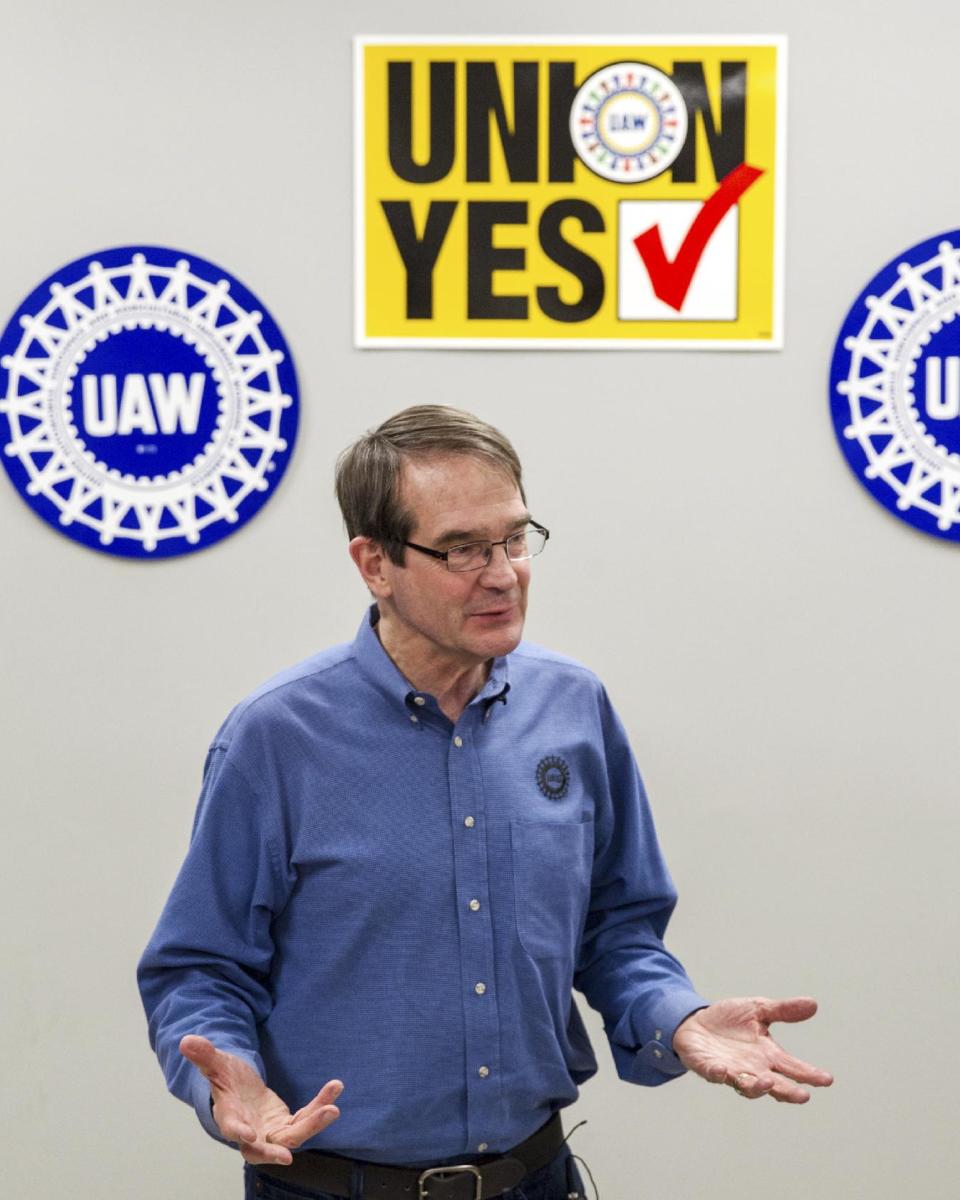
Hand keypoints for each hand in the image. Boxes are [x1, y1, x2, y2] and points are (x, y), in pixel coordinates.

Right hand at [180, 1035, 342, 1164]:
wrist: (239, 1089)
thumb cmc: (225, 1079)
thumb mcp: (216, 1064)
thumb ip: (205, 1056)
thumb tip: (186, 1040)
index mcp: (231, 1118)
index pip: (233, 1129)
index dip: (239, 1133)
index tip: (250, 1134)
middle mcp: (252, 1132)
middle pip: (265, 1147)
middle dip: (280, 1148)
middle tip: (291, 1152)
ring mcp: (271, 1130)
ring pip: (293, 1136)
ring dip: (313, 1124)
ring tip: (333, 1108)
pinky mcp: (286, 1124)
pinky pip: (306, 1117)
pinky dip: (320, 1105)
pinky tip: (335, 1087)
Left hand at [672, 996, 832, 1103]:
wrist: (695, 1022)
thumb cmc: (730, 1020)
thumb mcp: (758, 1010)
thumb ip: (783, 1010)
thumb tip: (813, 1004)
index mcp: (768, 1054)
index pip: (793, 1067)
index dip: (809, 1074)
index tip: (827, 1079)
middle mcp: (753, 1068)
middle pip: (775, 1085)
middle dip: (788, 1091)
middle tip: (803, 1096)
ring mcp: (731, 1070)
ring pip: (747, 1086)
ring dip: (757, 1086)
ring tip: (768, 1082)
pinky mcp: (708, 1067)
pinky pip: (714, 1074)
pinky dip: (719, 1074)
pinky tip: (722, 1070)